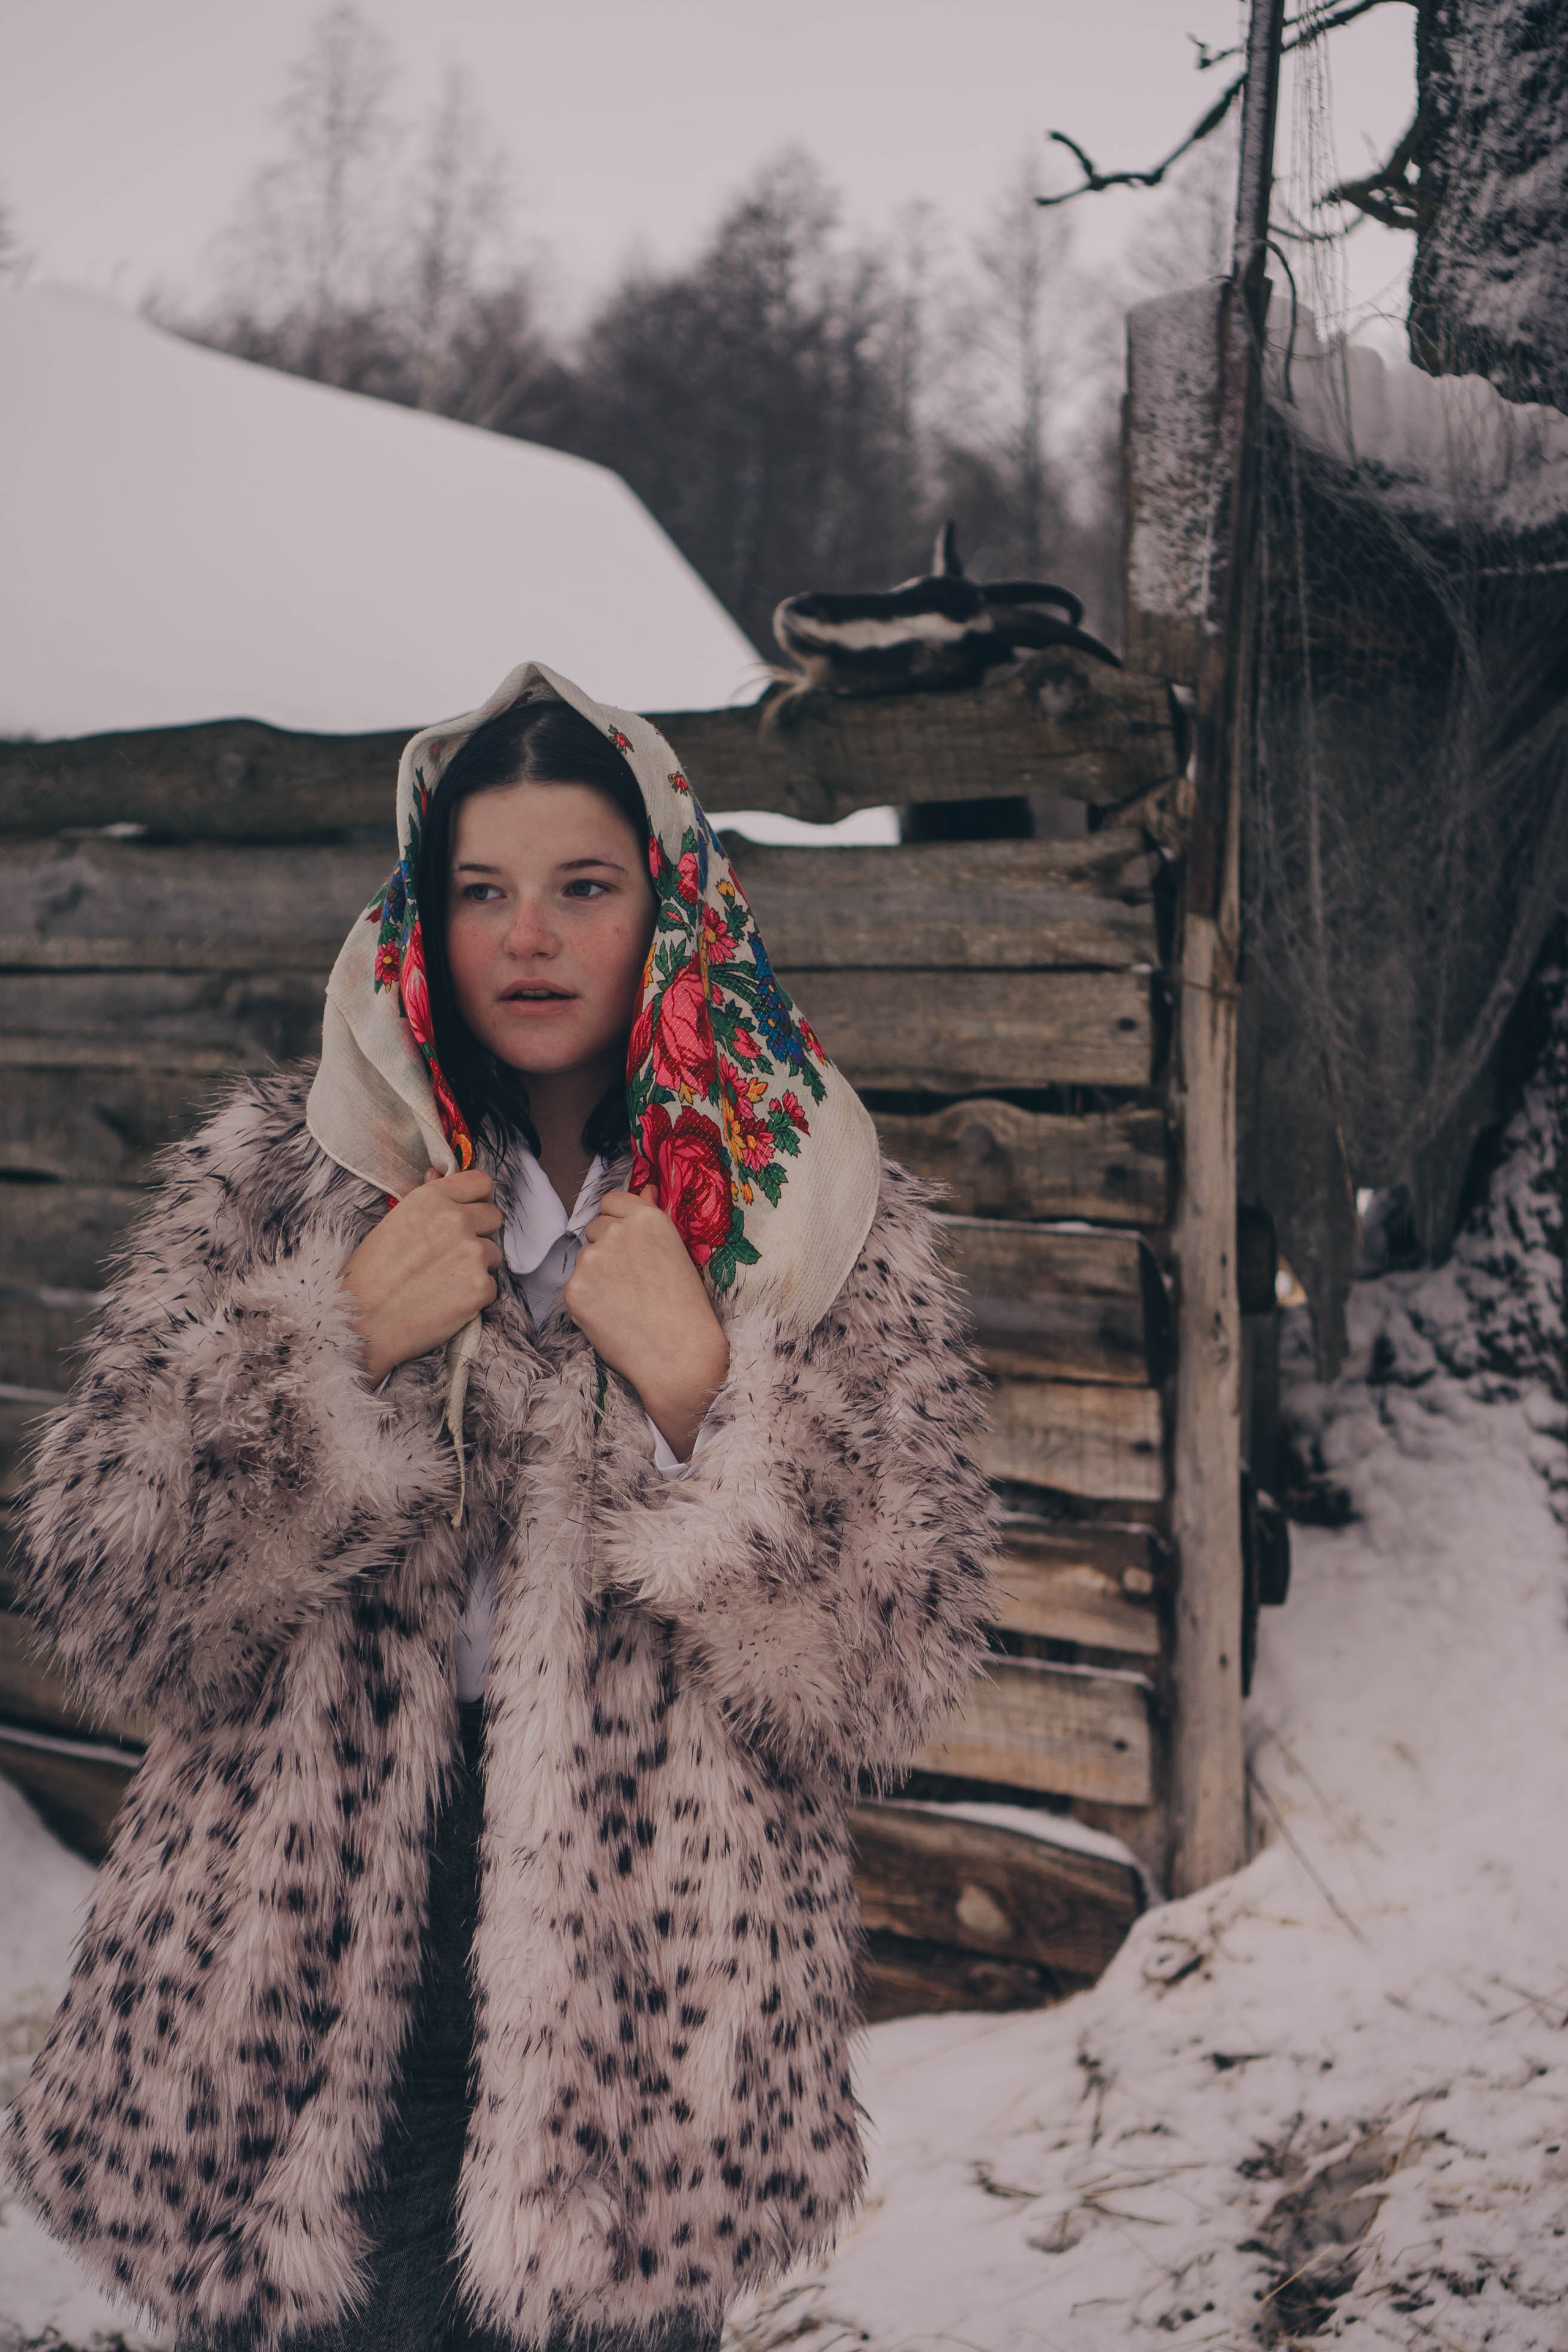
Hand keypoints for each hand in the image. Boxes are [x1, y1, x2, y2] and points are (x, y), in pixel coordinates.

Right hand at [341, 1170, 502, 1384]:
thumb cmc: (370, 1274)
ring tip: (443, 1281)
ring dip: (477, 1266)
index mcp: (431, 1199)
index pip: (481, 1183)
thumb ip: (426, 1200)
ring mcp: (472, 1254)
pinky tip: (446, 1301)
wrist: (360, 1321)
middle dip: (479, 1234)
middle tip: (451, 1255)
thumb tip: (438, 1173)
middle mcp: (456, 1220)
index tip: (469, 1213)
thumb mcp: (393, 1223)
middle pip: (494, 1217)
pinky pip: (490, 1286)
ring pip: (493, 1254)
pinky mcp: (480, 1287)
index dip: (477, 1200)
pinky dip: (474, 1296)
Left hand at [563, 1188, 729, 1461]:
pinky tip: (611, 1317)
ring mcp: (591, 1259)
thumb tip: (645, 1188)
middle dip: (607, 1249)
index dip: (618, 1222)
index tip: (629, 1244)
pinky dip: (587, 1300)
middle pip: (594, 1228)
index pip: (611, 1201)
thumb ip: (652, 1217)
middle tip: (631, 1281)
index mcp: (646, 1219)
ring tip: (625, 1303)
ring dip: (597, 1275)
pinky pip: (575, 1287)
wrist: (679, 1354)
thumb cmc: (685, 1306)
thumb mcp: (676, 1252)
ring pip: (584, 1259)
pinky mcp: (574, 1289)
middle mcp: (616, 1232)